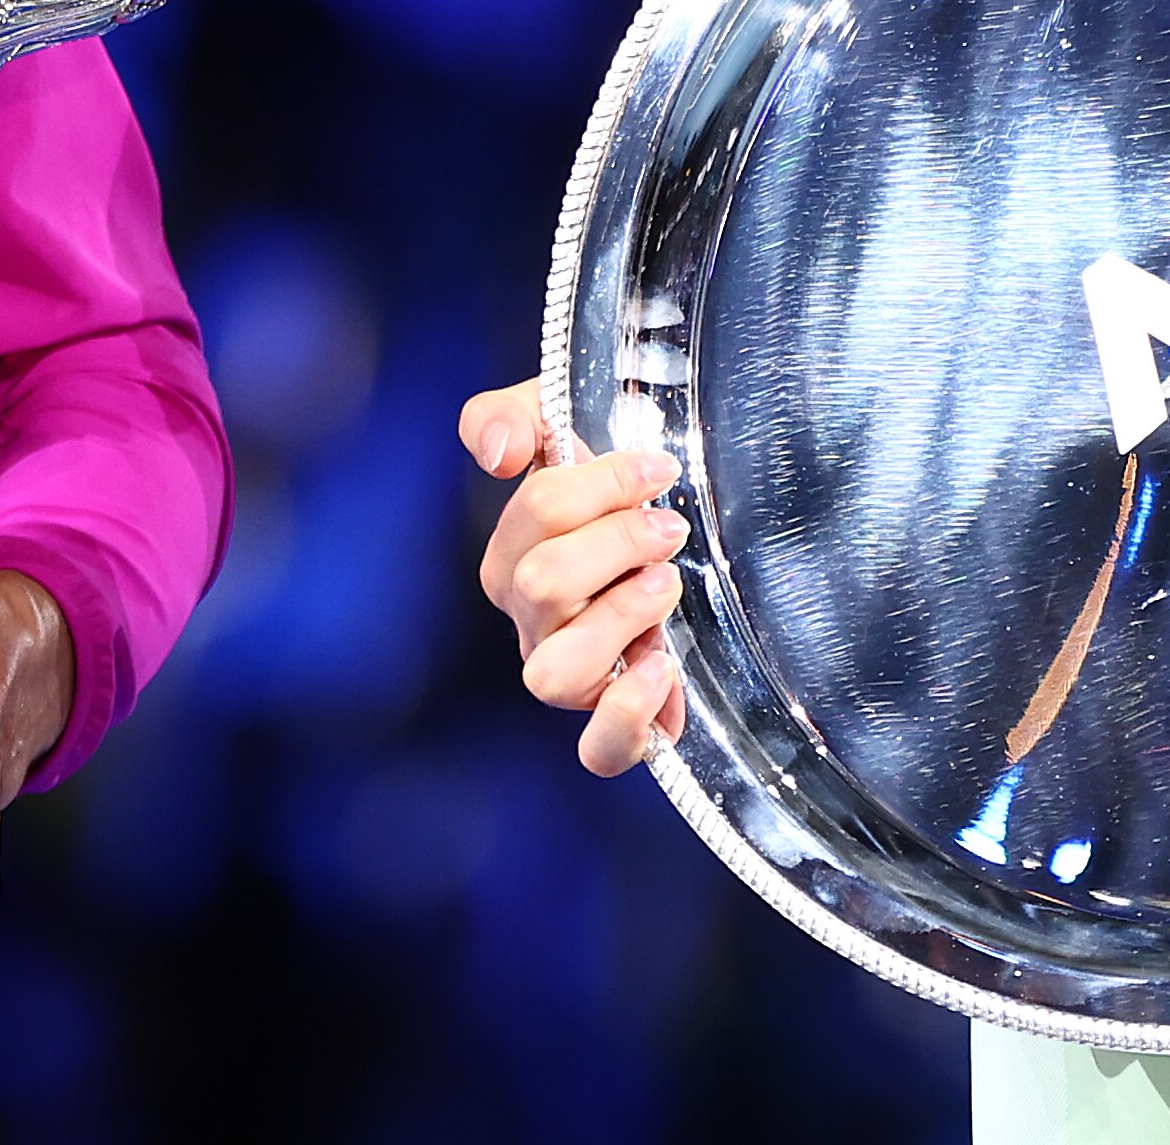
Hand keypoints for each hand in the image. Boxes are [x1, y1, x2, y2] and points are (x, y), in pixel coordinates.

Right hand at [459, 384, 686, 776]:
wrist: (662, 542)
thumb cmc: (604, 487)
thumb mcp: (553, 423)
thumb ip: (505, 419)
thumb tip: (500, 455)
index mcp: (512, 556)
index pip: (539, 511)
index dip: (605, 483)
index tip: (660, 470)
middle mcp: (531, 622)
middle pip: (543, 585)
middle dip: (618, 543)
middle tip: (669, 529)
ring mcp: (567, 675)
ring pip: (556, 674)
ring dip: (617, 620)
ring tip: (665, 586)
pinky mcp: (612, 721)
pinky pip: (600, 749)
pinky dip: (627, 717)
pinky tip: (662, 669)